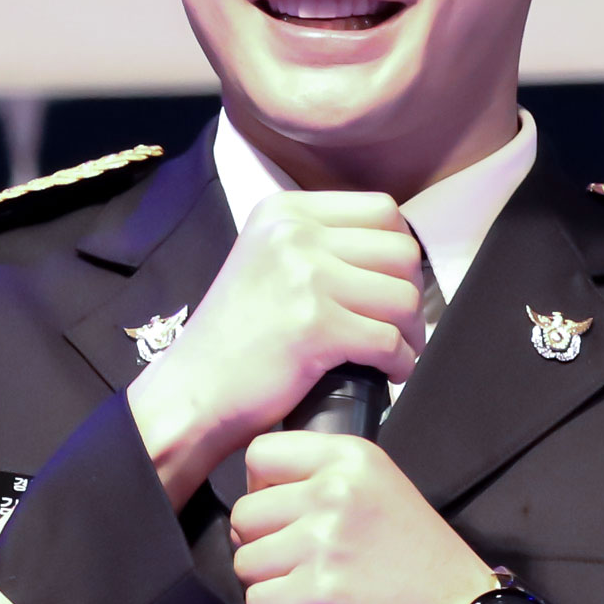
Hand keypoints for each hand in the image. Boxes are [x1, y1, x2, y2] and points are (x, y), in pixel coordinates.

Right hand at [128, 192, 425, 503]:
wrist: (191, 393)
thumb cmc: (233, 340)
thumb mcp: (266, 262)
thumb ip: (318, 245)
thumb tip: (391, 253)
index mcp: (285, 211)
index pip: (382, 210)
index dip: (399, 253)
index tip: (392, 285)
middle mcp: (295, 234)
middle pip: (401, 252)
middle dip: (411, 294)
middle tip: (400, 326)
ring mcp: (305, 277)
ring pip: (403, 297)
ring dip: (411, 333)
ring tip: (396, 352)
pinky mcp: (316, 326)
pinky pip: (390, 341)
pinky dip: (400, 363)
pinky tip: (388, 373)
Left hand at [230, 433, 497, 603]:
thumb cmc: (422, 559)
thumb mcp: (381, 489)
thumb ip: (326, 477)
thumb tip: (263, 494)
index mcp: (349, 458)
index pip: (260, 454)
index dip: (259, 490)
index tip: (281, 515)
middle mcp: (334, 492)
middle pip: (245, 513)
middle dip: (259, 545)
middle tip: (292, 563)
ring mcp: (324, 542)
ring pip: (245, 561)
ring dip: (266, 584)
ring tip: (300, 590)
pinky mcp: (318, 592)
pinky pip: (257, 603)